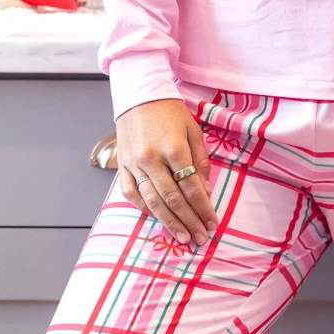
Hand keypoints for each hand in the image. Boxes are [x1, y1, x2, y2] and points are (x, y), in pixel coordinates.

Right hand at [114, 99, 219, 246]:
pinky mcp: (121, 165)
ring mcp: (134, 164)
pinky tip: (157, 218)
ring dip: (168, 222)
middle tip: (200, 238)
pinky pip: (131, 193)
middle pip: (173, 199)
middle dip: (189, 221)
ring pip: (152, 201)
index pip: (191, 187)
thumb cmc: (170, 112)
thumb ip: (201, 161)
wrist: (138, 95)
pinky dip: (143, 208)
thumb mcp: (193, 131)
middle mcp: (152, 159)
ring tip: (182, 237)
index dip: (203, 209)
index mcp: (174, 149)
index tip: (212, 224)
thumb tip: (206, 191)